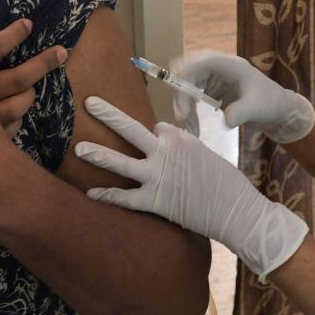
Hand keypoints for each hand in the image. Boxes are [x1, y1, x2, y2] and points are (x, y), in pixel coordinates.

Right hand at [0, 7, 67, 136]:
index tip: (28, 24)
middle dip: (40, 65)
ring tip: (36, 83)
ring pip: (14, 109)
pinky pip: (4, 132)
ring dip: (29, 94)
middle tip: (59, 53)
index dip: (11, 36)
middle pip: (13, 80)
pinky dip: (15, 120)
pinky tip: (17, 113)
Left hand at [75, 96, 307, 279]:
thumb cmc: (227, 183)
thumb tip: (170, 141)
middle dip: (108, 114)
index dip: (154, 136)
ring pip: (120, 162)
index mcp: (180, 139)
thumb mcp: (207, 154)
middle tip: (88, 103)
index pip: (156, 128)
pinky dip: (107, 196)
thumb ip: (184, 147)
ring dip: (98, 155)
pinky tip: (90, 193)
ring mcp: (157, 177)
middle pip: (130, 129)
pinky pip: (124, 198)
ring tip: (78, 148)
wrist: (236, 210)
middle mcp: (165, 153)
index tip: (155, 141)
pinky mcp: (154, 202)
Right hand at [170, 49, 314, 142]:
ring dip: (183, 106)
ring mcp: (212, 77)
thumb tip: (226, 121)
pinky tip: (193, 127)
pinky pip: (190, 97)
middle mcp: (218, 67)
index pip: (204, 60)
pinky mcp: (209, 89)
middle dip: (182, 93)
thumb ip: (242, 112)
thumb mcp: (258, 108)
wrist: (276, 109)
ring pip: (186, 85)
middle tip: (183, 117)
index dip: (188, 71)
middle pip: (189, 72)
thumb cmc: (270, 103)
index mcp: (231, 65)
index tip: (180, 92)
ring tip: (190, 128)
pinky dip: (188, 111)